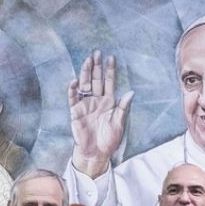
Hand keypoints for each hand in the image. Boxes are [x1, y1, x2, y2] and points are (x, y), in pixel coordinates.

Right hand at [68, 50, 134, 178]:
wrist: (96, 153)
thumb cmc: (109, 140)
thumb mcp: (119, 124)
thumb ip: (124, 108)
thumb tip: (131, 92)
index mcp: (109, 102)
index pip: (109, 82)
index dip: (110, 70)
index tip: (112, 57)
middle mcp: (97, 100)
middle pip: (96, 80)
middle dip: (97, 66)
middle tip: (97, 52)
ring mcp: (86, 105)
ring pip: (85, 85)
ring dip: (86, 73)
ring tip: (87, 61)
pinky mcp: (76, 112)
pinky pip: (73, 98)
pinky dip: (73, 89)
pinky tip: (75, 80)